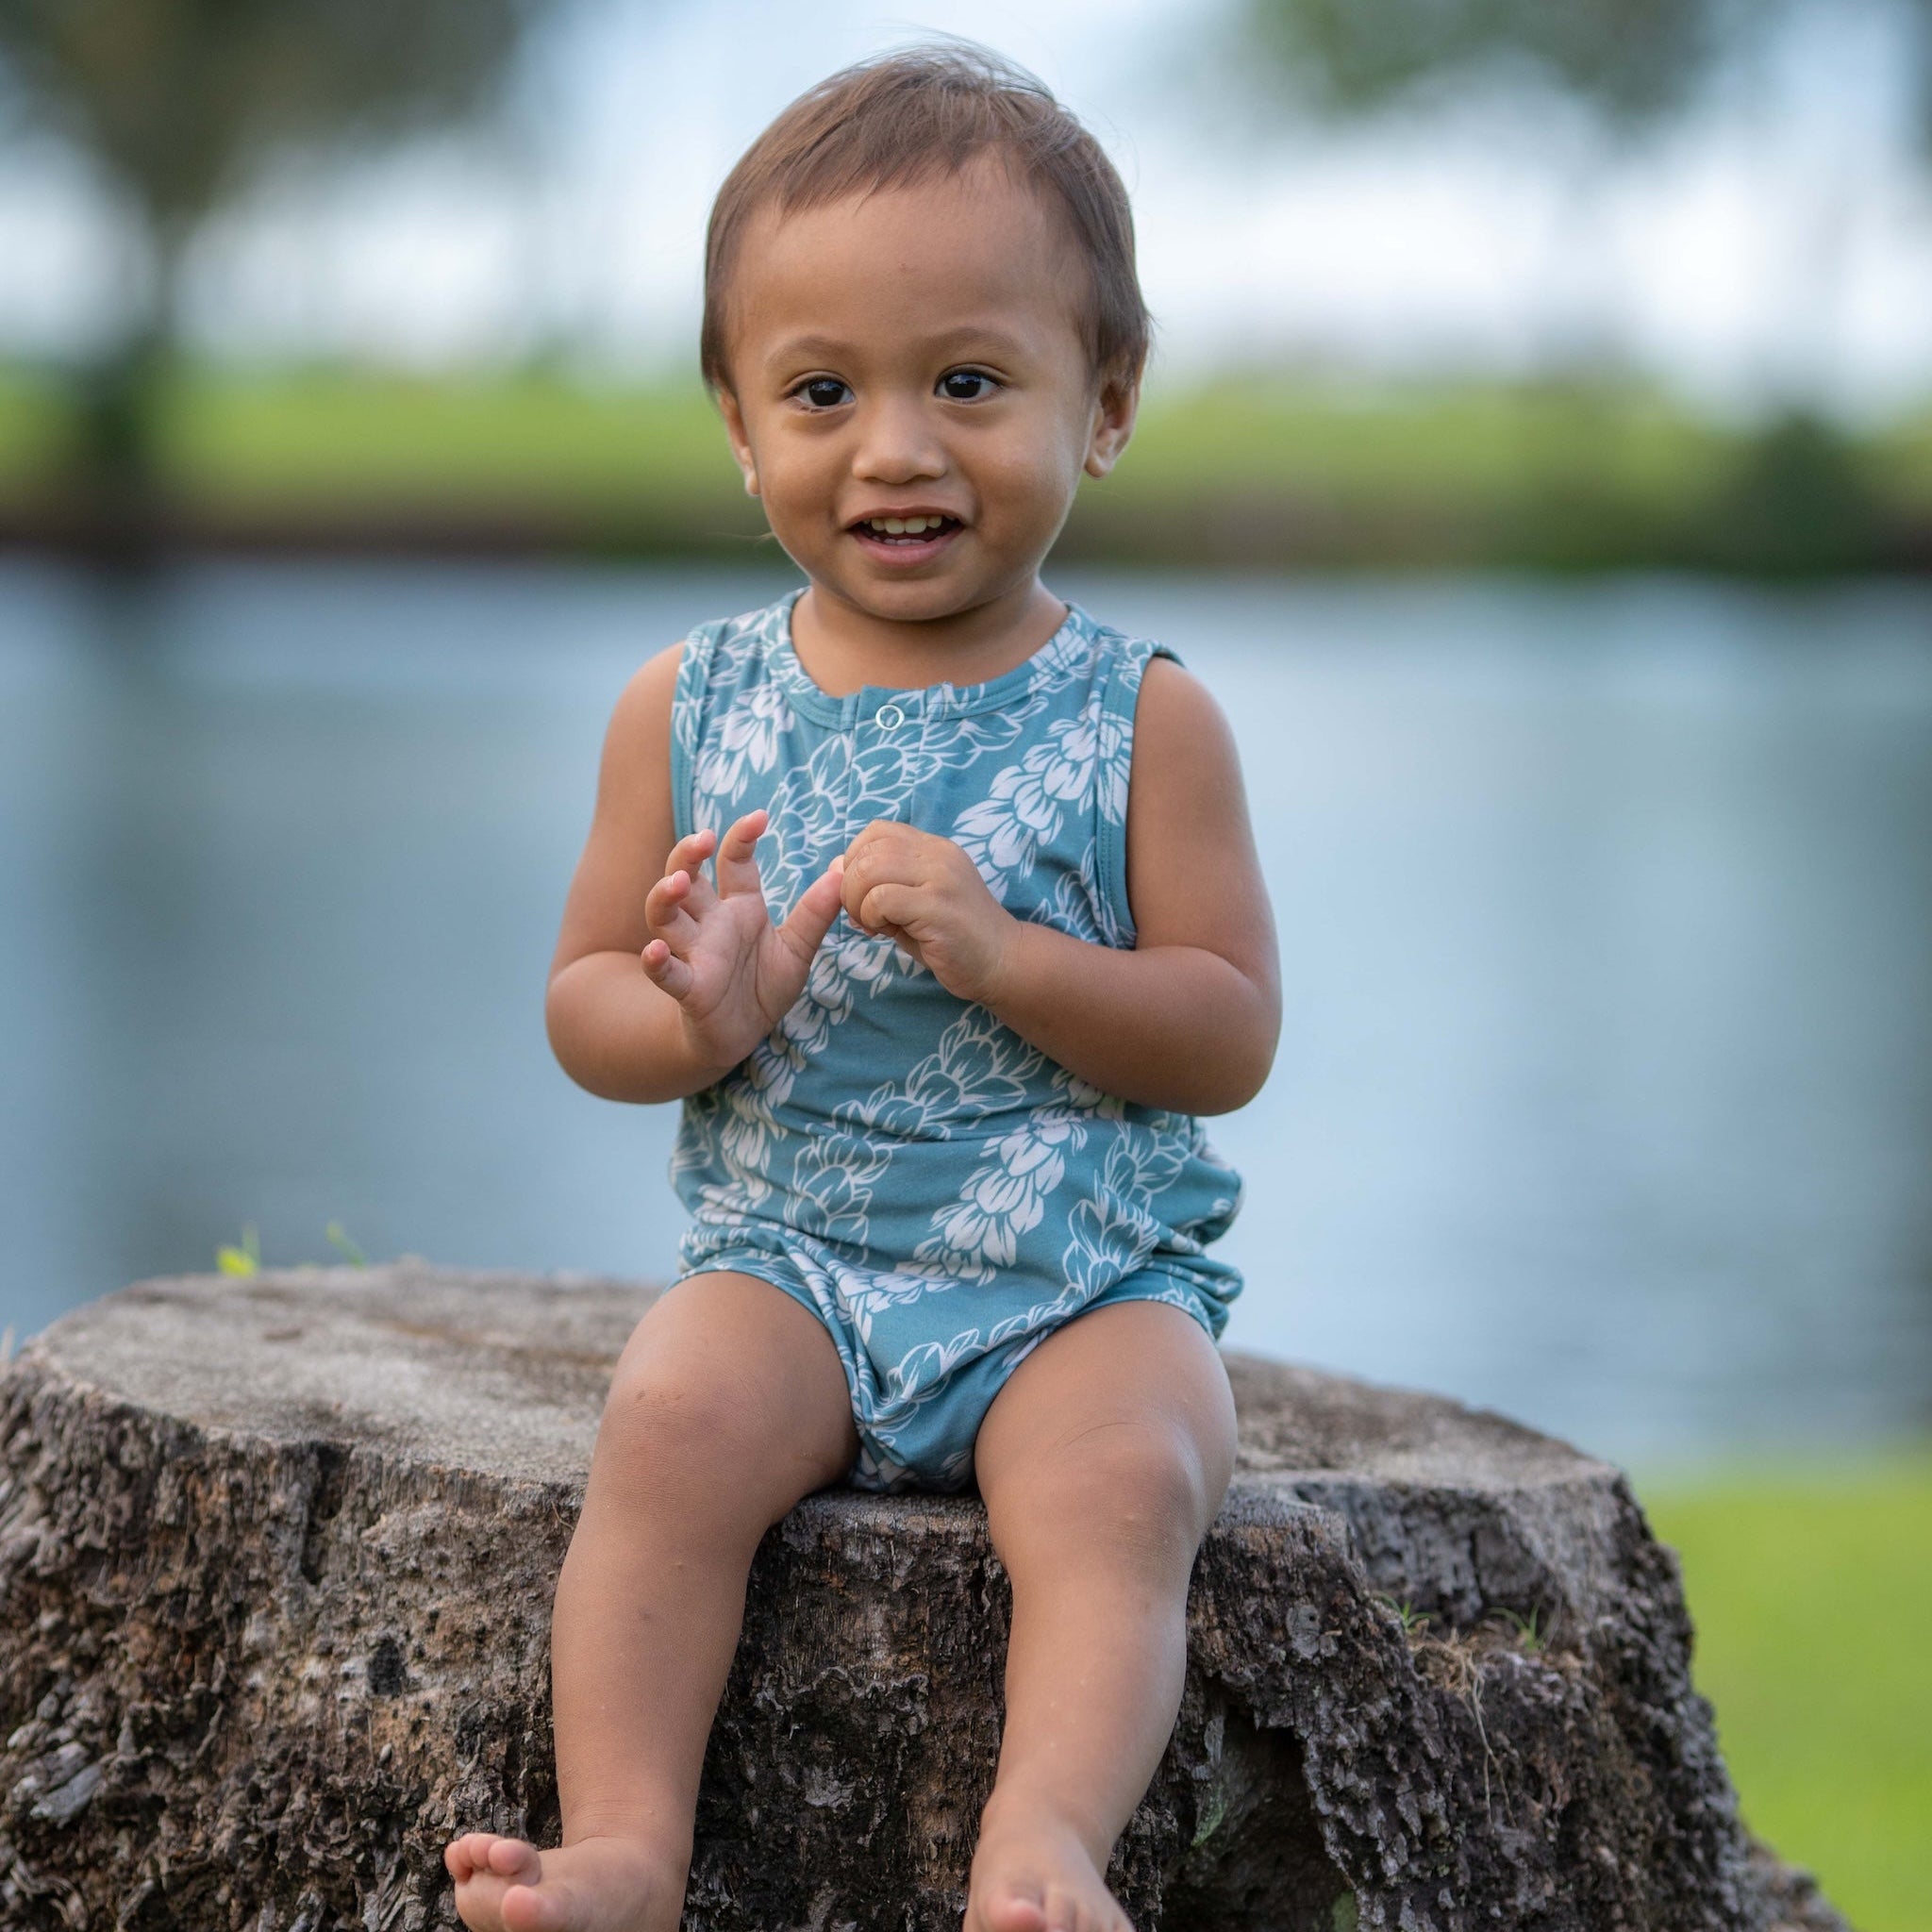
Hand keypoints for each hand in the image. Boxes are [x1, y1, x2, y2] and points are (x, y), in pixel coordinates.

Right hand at [641, 808, 843, 1072]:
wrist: (743, 1035)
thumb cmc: (764, 985)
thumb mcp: (797, 949)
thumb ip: (815, 914)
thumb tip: (842, 872)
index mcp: (738, 907)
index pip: (733, 862)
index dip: (741, 837)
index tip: (760, 816)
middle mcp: (710, 923)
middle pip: (686, 878)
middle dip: (687, 855)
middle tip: (701, 838)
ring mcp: (694, 954)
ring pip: (665, 917)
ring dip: (665, 897)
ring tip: (678, 882)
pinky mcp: (688, 989)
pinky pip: (665, 973)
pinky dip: (656, 962)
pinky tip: (653, 951)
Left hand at [840, 820, 1017, 1004]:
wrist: (1003, 962)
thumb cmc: (954, 938)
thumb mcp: (914, 902)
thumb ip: (879, 884)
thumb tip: (835, 869)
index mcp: (933, 848)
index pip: (877, 831)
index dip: (856, 861)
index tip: (863, 895)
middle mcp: (938, 854)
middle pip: (868, 851)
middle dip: (850, 887)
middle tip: (863, 917)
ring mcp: (941, 877)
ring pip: (869, 869)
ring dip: (858, 902)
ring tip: (874, 924)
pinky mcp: (938, 906)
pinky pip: (881, 899)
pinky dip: (871, 917)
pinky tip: (885, 933)